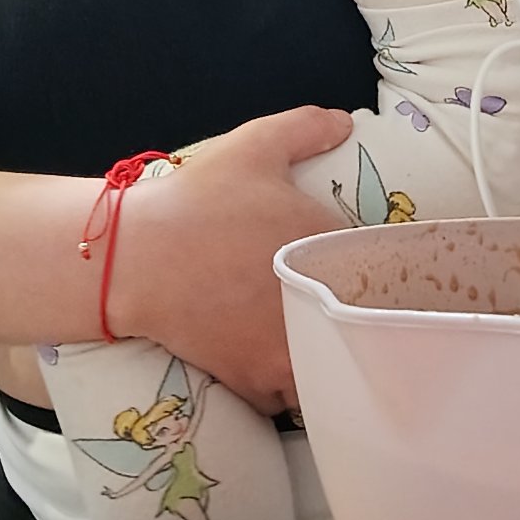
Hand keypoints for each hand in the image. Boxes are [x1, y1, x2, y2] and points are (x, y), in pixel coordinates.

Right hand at [109, 106, 352, 414]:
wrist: (134, 257)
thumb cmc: (197, 200)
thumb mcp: (254, 146)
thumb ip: (306, 128)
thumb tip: (347, 122)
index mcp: (326, 249)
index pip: (381, 265)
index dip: (385, 265)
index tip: (378, 261)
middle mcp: (317, 307)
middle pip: (365, 325)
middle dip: (364, 315)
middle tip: (354, 302)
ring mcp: (288, 351)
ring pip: (332, 365)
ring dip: (333, 356)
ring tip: (324, 339)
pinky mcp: (256, 381)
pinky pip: (289, 397)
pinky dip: (290, 387)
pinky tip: (284, 364)